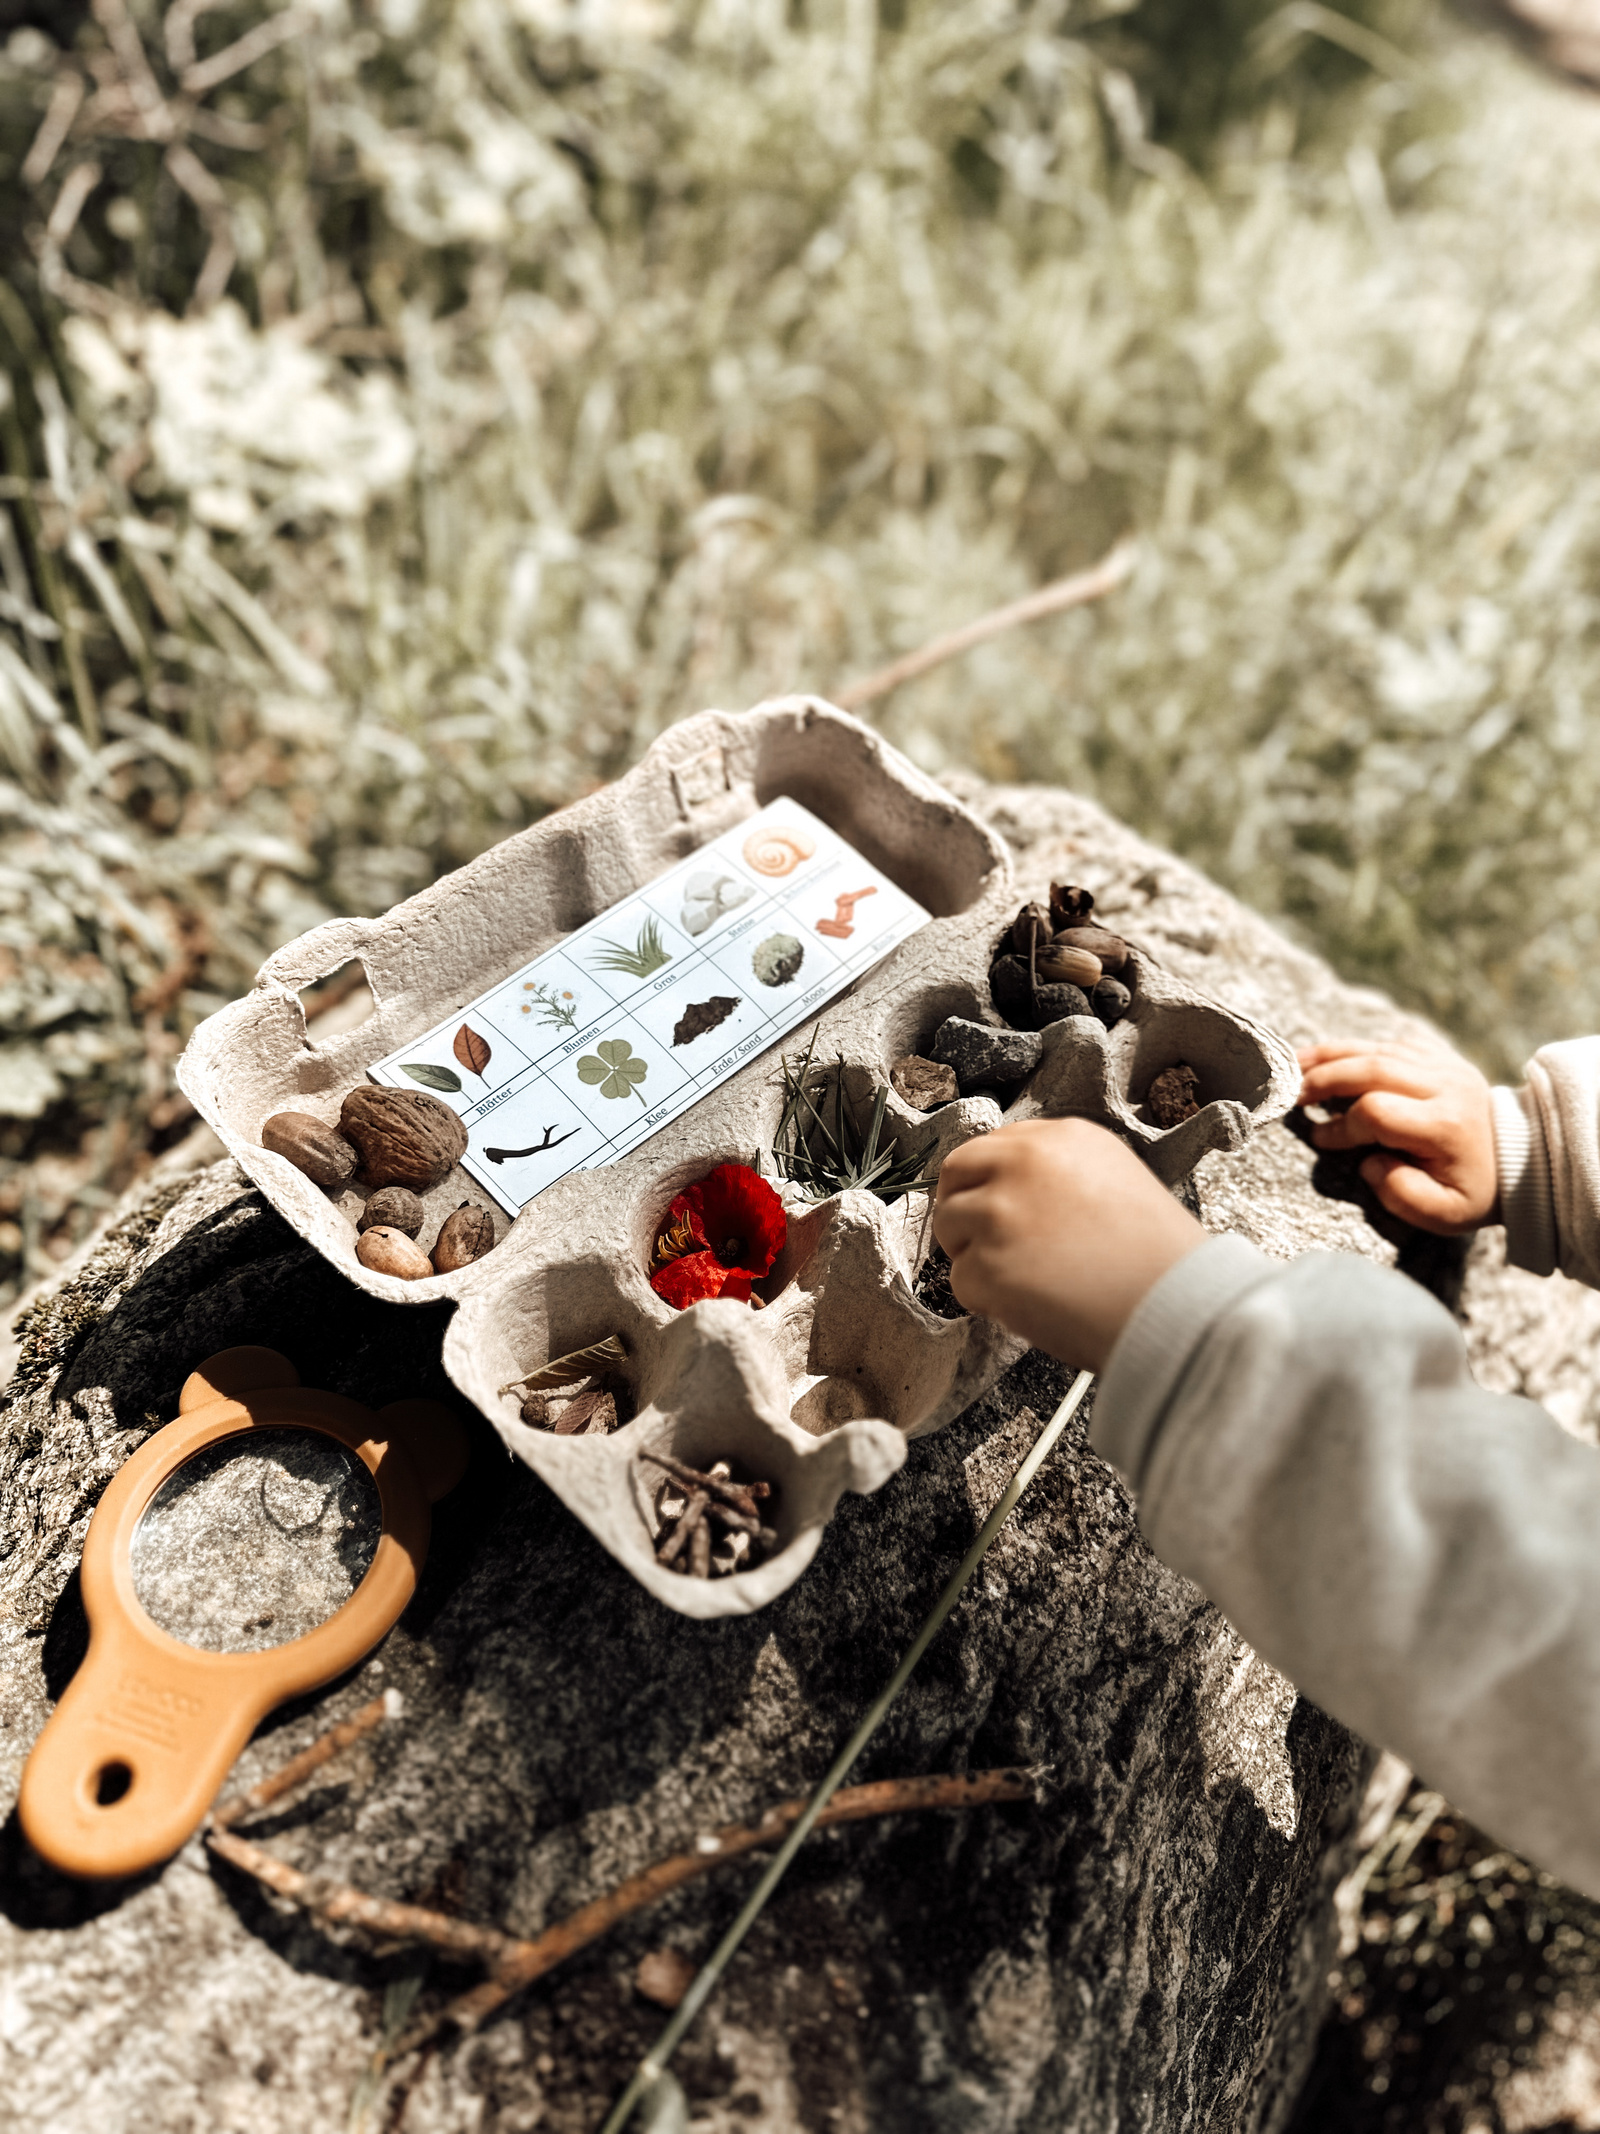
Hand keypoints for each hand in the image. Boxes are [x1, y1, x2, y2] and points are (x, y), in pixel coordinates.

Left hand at [933, 1118, 1204, 1372]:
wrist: (1177, 1309)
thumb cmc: (1157, 1260)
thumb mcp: (1116, 1180)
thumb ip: (1059, 1174)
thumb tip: (1012, 1188)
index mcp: (1062, 1138)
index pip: (992, 1146)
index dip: (989, 1182)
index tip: (996, 1206)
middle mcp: (1025, 1164)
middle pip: (955, 1173)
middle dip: (961, 1207)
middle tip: (981, 1243)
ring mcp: (1000, 1212)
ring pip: (949, 1227)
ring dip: (974, 1256)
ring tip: (1025, 1280)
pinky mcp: (987, 1265)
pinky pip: (961, 1282)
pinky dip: (986, 1301)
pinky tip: (1032, 1304)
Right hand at [1296, 1037, 1497, 1234]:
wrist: (1519, 1157)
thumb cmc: (1474, 1189)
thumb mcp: (1445, 1213)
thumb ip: (1400, 1194)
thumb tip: (1368, 1162)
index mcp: (1445, 1125)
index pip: (1376, 1112)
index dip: (1340, 1127)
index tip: (1320, 1141)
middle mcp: (1445, 1085)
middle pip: (1371, 1067)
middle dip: (1324, 1079)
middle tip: (1292, 1095)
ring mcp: (1444, 1065)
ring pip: (1377, 1048)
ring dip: (1331, 1056)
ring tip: (1294, 1068)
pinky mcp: (1440, 1056)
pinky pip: (1391, 1043)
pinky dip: (1355, 1049)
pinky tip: (1329, 1060)